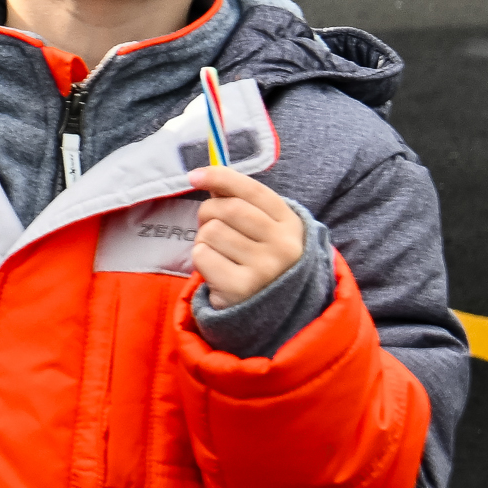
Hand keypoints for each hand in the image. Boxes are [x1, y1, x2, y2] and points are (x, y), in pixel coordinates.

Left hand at [192, 163, 308, 305]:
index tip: (195, 176)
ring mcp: (266, 269)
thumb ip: (240, 202)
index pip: (254, 190)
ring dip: (204, 239)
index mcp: (292, 225)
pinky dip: (201, 259)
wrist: (271, 312)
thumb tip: (204, 175)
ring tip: (220, 253)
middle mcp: (284, 246)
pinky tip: (217, 271)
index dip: (221, 177)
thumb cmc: (259, 260)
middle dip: (208, 212)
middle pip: (228, 208)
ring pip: (211, 231)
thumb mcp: (262, 230)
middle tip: (210, 226)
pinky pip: (202, 255)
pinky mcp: (241, 288)